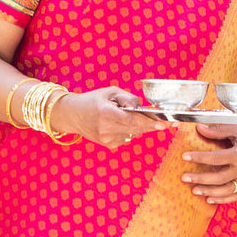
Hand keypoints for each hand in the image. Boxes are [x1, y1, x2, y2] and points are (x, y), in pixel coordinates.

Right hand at [52, 85, 166, 146]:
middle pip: (136, 129)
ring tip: (126, 116)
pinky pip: (127, 137)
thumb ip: (128, 98)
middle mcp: (105, 128)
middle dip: (150, 124)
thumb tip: (142, 107)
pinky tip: (119, 123)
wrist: (73, 115)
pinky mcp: (108, 144)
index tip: (163, 124)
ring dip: (137, 126)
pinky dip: (128, 130)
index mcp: (106, 113)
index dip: (149, 123)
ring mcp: (106, 139)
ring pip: (133, 133)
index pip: (132, 120)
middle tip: (162, 120)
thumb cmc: (92, 100)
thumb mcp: (110, 92)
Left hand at [180, 120, 236, 204]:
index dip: (199, 158)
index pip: (216, 158)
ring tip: (194, 190)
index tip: (185, 157)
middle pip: (218, 178)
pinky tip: (210, 199)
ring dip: (209, 192)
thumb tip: (199, 128)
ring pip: (226, 191)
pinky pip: (235, 195)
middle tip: (184, 177)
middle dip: (200, 179)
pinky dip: (222, 200)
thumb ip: (218, 130)